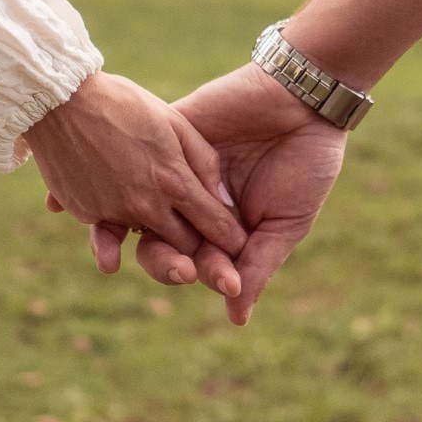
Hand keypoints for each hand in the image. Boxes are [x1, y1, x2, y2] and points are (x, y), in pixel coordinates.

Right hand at [25, 72, 245, 295]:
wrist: (62, 100)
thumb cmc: (124, 103)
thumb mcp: (175, 122)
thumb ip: (203, 162)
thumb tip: (223, 200)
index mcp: (172, 180)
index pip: (213, 223)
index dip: (230, 237)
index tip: (239, 244)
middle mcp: (144, 204)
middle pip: (183, 245)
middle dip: (198, 249)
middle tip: (207, 244)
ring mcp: (112, 212)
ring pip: (147, 240)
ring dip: (159, 237)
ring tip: (162, 223)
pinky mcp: (85, 213)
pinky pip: (111, 228)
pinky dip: (120, 221)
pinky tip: (120, 201)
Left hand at [127, 62, 347, 324]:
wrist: (305, 102)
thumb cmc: (305, 165)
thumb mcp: (286, 223)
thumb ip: (258, 267)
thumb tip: (236, 318)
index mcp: (220, 232)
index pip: (199, 265)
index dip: (208, 276)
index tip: (228, 280)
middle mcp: (191, 208)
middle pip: (161, 248)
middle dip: (170, 265)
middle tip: (187, 270)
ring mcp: (175, 174)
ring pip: (141, 213)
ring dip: (137, 234)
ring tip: (136, 249)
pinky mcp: (167, 138)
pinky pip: (137, 165)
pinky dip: (127, 185)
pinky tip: (116, 199)